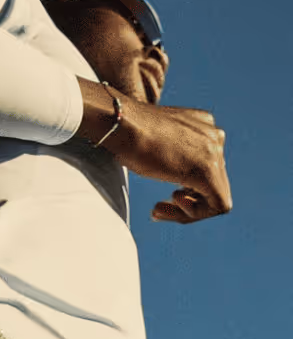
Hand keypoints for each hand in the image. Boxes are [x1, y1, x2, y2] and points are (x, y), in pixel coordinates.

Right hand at [100, 91, 232, 223]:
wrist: (121, 125)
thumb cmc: (126, 134)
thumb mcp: (155, 143)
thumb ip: (172, 153)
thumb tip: (172, 171)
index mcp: (203, 126)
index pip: (206, 167)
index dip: (186, 188)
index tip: (162, 196)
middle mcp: (213, 137)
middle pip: (212, 182)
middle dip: (186, 201)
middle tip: (157, 208)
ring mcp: (214, 152)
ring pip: (216, 194)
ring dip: (187, 210)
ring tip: (158, 209)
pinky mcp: (208, 170)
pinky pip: (218, 204)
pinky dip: (195, 213)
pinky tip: (170, 204)